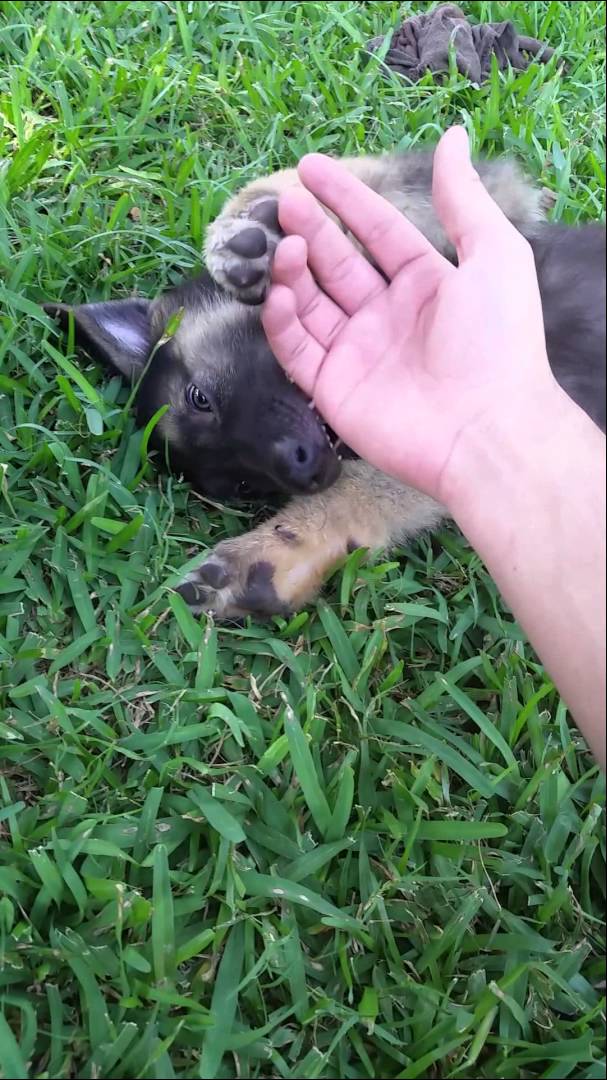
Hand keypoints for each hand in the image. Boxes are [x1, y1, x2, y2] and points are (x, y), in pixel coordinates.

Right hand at [262, 127, 555, 505]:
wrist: (484, 429)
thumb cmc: (497, 340)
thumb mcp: (494, 254)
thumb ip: (464, 197)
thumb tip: (455, 136)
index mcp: (426, 284)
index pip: (377, 231)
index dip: (345, 198)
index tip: (310, 168)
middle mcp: (388, 316)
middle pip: (337, 263)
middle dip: (310, 230)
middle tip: (283, 202)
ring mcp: (358, 353)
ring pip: (310, 303)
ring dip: (292, 271)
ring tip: (283, 246)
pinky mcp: (334, 390)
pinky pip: (297, 349)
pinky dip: (282, 320)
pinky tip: (278, 294)